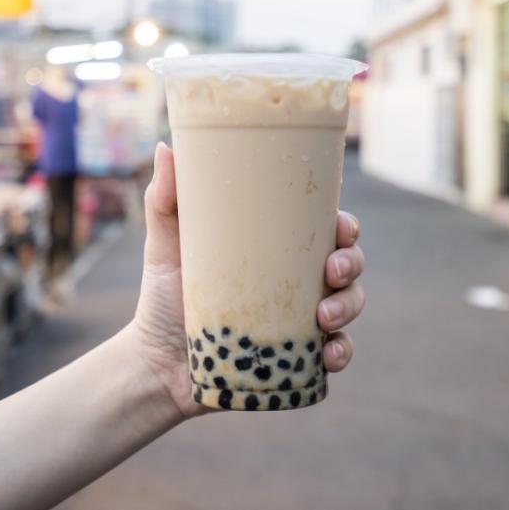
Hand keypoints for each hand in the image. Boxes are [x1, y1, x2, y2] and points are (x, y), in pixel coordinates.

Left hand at [130, 143, 365, 418]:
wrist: (155, 364)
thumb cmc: (164, 298)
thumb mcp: (166, 247)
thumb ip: (165, 200)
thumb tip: (167, 146)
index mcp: (278, 250)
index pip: (326, 229)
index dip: (345, 226)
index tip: (340, 228)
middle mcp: (298, 282)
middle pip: (349, 263)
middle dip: (353, 264)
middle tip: (333, 271)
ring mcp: (303, 321)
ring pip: (351, 305)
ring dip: (349, 307)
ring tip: (323, 318)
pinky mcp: (299, 359)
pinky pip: (337, 354)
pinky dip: (341, 353)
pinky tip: (328, 354)